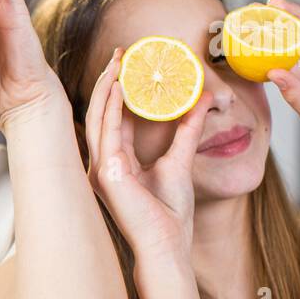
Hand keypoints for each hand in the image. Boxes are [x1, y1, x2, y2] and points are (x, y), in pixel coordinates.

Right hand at [84, 50, 212, 259]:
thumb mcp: (181, 161)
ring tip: (118, 61)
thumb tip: (201, 101)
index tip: (130, 64)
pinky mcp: (106, 174)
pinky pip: (106, 133)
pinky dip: (111, 108)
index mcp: (116, 162)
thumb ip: (187, 132)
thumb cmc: (171, 215)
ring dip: (106, 87)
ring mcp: (99, 169)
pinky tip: (119, 86)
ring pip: (97, 117)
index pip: (114, 118)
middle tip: (121, 53)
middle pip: (100, 113)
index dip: (119, 90)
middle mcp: (102, 164)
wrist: (167, 245)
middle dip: (108, 80)